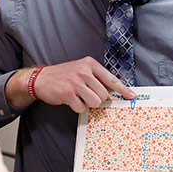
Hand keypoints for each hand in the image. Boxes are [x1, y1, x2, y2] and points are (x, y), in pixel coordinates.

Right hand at [7, 56, 134, 111]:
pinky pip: (81, 107)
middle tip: (86, 95)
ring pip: (95, 102)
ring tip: (78, 97)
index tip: (132, 96)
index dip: (123, 90)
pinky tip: (70, 100)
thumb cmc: (64, 76)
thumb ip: (96, 78)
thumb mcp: (81, 69)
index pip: (111, 79)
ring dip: (88, 104)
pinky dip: (77, 107)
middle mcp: (83, 71)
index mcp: (89, 64)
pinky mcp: (67, 93)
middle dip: (97, 99)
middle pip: (104, 94)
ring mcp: (75, 82)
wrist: (41, 79)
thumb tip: (113, 92)